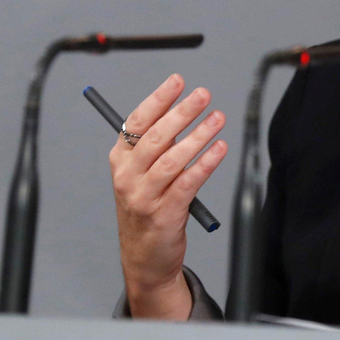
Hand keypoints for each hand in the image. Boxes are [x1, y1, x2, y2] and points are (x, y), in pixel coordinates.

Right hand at [110, 73, 226, 319]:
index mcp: (120, 160)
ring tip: (217, 118)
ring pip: (173, 159)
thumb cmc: (146, 208)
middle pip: (156, 137)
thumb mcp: (140, 174)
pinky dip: (205, 164)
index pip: (137, 122)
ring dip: (198, 136)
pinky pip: (188, 183)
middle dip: (182, 112)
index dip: (158, 99)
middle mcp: (128, 176)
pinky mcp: (165, 214)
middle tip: (203, 95)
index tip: (177, 81)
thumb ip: (155, 146)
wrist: (143, 258)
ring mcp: (144, 197)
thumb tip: (182, 111)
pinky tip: (219, 149)